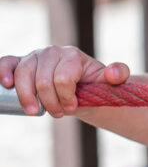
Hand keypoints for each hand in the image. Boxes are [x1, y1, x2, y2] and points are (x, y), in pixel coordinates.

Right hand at [0, 46, 129, 116]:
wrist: (77, 88)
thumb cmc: (91, 86)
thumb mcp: (108, 82)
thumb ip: (118, 75)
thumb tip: (114, 73)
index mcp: (72, 55)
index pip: (63, 78)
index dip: (66, 98)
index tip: (72, 107)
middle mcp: (51, 52)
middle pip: (42, 80)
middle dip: (49, 102)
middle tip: (58, 114)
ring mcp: (34, 56)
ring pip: (23, 74)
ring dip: (27, 97)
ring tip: (35, 112)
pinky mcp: (20, 63)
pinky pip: (7, 62)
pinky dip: (3, 72)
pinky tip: (6, 84)